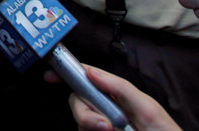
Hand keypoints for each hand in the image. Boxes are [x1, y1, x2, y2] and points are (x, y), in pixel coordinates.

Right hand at [47, 65, 178, 130]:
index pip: (87, 78)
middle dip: (85, 113)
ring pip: (80, 121)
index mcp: (116, 95)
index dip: (68, 73)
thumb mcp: (147, 108)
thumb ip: (120, 88)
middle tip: (105, 126)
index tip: (50, 76)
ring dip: (91, 126)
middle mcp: (106, 109)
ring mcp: (101, 126)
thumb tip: (91, 72)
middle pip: (77, 101)